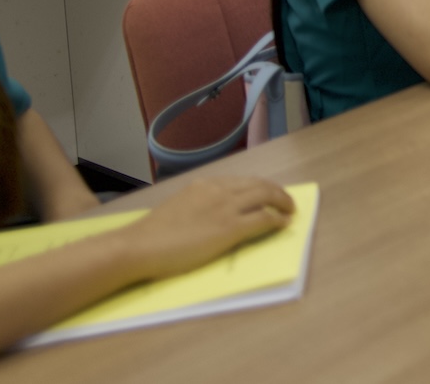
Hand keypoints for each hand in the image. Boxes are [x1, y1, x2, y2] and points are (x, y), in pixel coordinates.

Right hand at [117, 178, 295, 282]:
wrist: (139, 247)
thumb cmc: (151, 235)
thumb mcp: (178, 208)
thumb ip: (197, 205)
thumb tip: (210, 214)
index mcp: (204, 184)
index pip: (240, 181)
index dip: (258, 186)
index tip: (266, 192)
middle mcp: (218, 190)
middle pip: (259, 184)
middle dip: (277, 191)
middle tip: (286, 200)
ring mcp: (226, 208)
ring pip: (266, 196)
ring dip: (282, 202)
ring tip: (290, 210)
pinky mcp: (230, 228)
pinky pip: (264, 219)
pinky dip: (277, 219)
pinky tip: (283, 224)